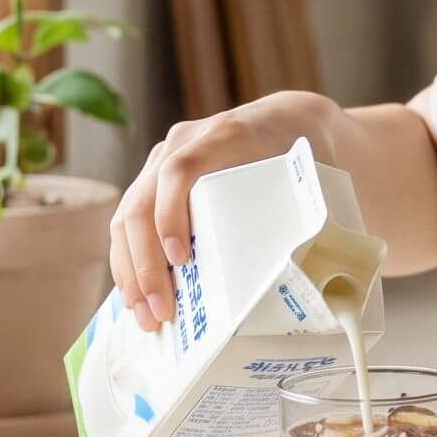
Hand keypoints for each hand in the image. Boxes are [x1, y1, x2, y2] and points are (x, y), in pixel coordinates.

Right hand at [108, 91, 341, 331]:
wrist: (288, 120)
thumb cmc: (301, 152)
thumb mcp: (308, 169)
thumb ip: (304, 205)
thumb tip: (306, 273)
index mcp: (225, 135)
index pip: (181, 170)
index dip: (172, 214)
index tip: (180, 259)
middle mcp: (185, 142)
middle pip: (144, 200)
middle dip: (145, 262)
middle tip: (161, 311)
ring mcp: (163, 158)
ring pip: (128, 214)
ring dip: (130, 269)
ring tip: (145, 316)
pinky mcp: (154, 180)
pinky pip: (129, 222)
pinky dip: (129, 261)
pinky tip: (136, 298)